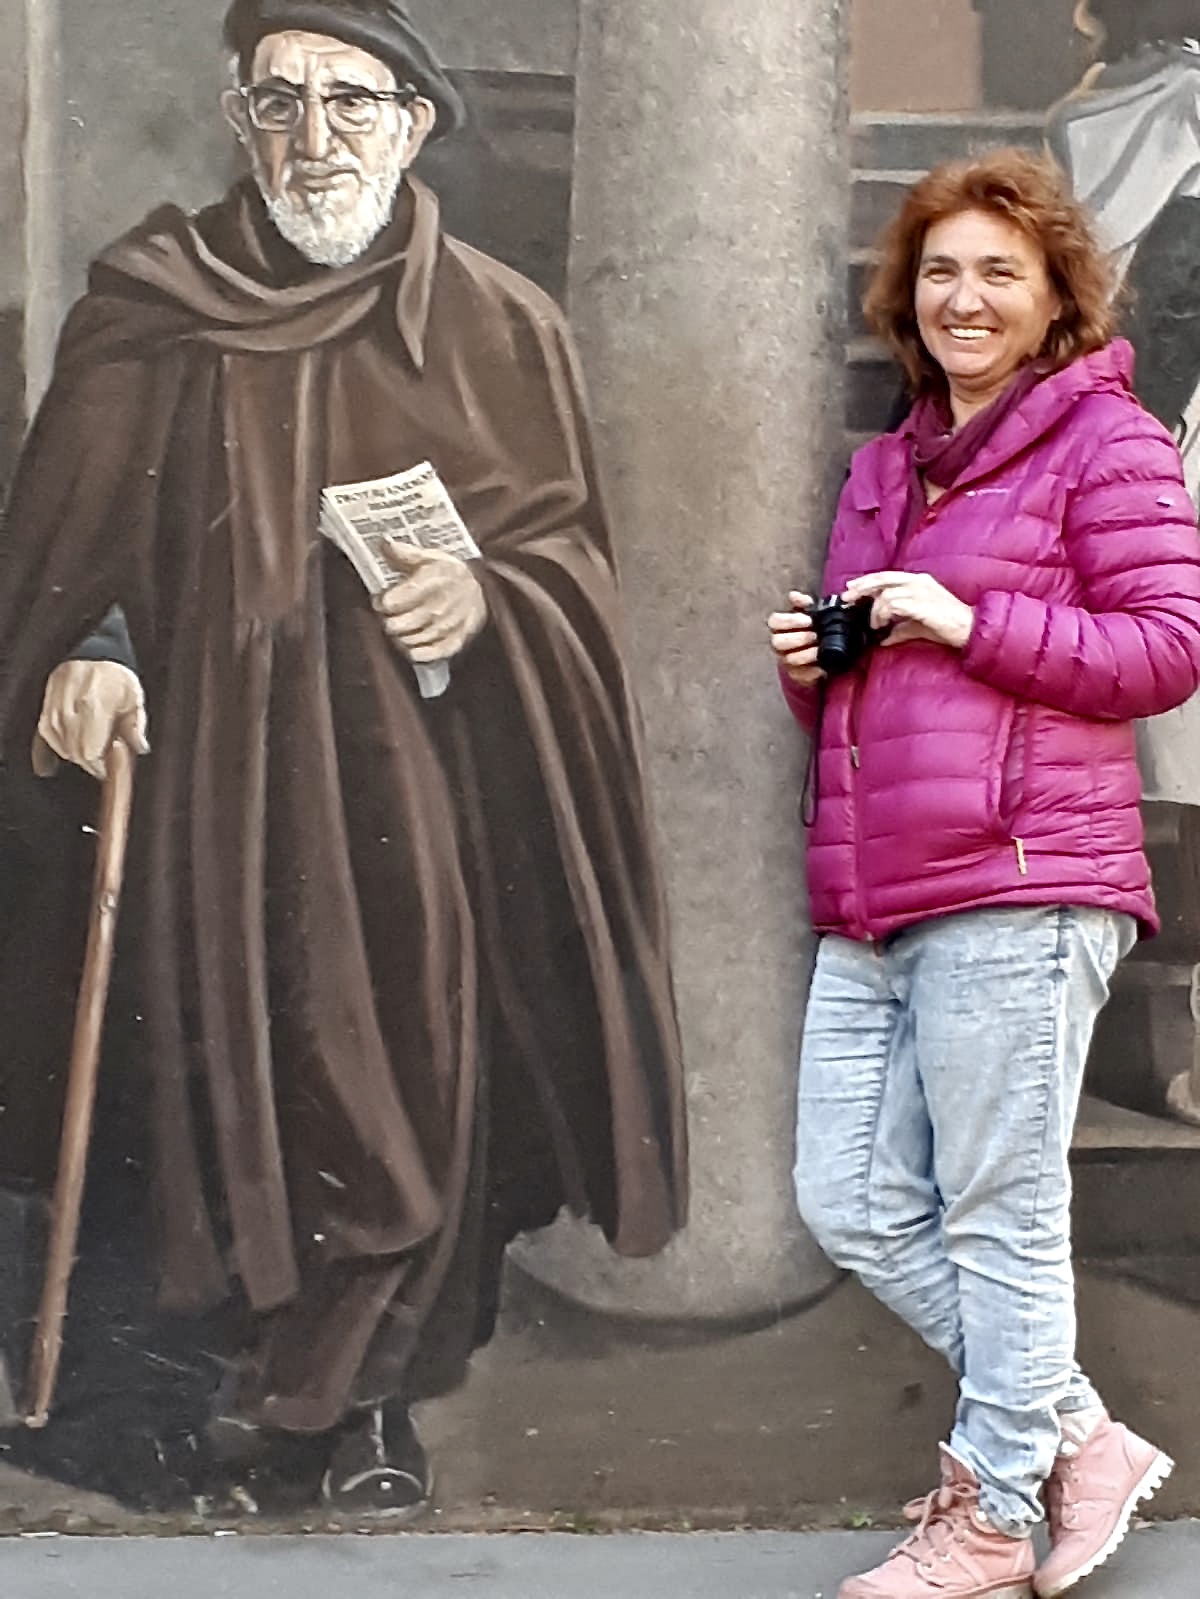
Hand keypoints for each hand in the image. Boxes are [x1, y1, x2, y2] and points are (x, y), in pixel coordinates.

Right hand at [35, 660, 149, 779]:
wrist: (92, 654)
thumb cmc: (115, 676)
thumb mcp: (134, 699)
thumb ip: (136, 726)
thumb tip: (140, 747)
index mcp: (93, 707)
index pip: (90, 752)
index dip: (100, 766)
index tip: (110, 768)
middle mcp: (69, 709)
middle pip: (75, 753)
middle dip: (92, 762)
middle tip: (106, 759)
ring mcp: (53, 710)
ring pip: (62, 748)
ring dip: (79, 754)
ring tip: (94, 745)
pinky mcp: (45, 710)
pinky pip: (49, 738)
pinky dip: (62, 747)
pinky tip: (74, 747)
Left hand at [372, 541, 487, 662]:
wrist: (485, 586)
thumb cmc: (451, 572)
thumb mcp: (429, 557)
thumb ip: (404, 553)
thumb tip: (384, 542)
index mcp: (428, 582)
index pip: (391, 602)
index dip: (381, 602)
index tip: (380, 600)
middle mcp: (437, 606)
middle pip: (396, 625)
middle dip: (388, 621)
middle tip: (390, 617)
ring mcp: (446, 626)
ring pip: (410, 641)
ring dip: (401, 637)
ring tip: (401, 629)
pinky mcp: (455, 641)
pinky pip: (432, 654)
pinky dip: (420, 653)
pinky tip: (412, 649)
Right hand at [768, 590, 824, 686]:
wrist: (823, 652)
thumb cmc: (813, 629)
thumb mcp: (810, 614)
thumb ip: (803, 603)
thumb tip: (794, 595)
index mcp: (779, 628)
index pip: (774, 622)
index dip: (790, 621)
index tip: (808, 620)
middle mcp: (779, 646)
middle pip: (778, 642)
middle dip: (799, 638)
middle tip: (816, 635)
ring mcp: (786, 662)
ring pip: (790, 659)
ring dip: (808, 654)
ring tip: (822, 648)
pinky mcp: (797, 676)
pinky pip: (802, 675)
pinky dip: (814, 671)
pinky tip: (823, 665)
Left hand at [844, 571, 973, 650]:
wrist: (969, 628)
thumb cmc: (948, 626)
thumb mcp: (918, 626)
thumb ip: (900, 629)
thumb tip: (883, 639)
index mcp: (918, 581)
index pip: (887, 576)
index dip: (867, 581)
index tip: (851, 589)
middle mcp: (918, 582)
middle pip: (882, 578)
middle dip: (862, 588)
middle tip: (847, 598)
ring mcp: (920, 591)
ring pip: (886, 595)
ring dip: (876, 612)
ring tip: (875, 625)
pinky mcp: (921, 603)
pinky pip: (894, 605)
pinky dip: (884, 616)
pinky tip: (883, 626)